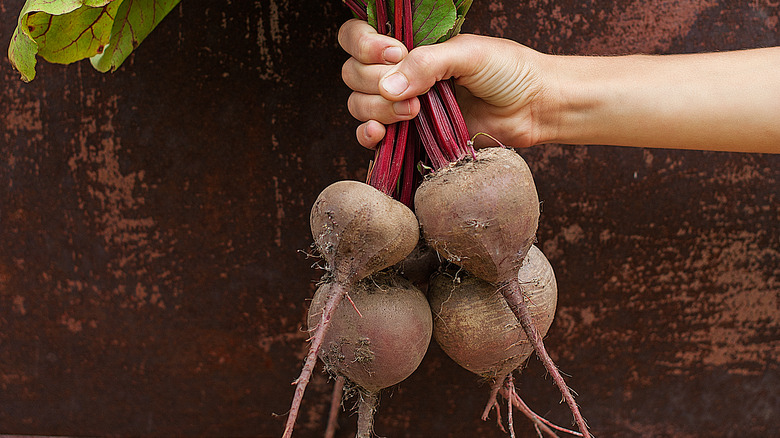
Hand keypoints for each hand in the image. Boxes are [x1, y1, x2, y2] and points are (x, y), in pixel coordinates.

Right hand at [338, 19, 555, 148]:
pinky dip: (368, 135)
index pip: (357, 37)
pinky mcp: (409, 136)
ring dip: (378, 109)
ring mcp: (401, 105)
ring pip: (359, 105)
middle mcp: (399, 73)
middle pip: (353, 74)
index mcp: (408, 45)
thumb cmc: (507, 71)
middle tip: (416, 92)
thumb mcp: (467, 54)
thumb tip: (388, 86)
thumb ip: (426, 63)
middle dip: (375, 82)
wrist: (533, 107)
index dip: (364, 45)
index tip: (393, 54)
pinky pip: (371, 136)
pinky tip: (379, 134)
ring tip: (415, 112)